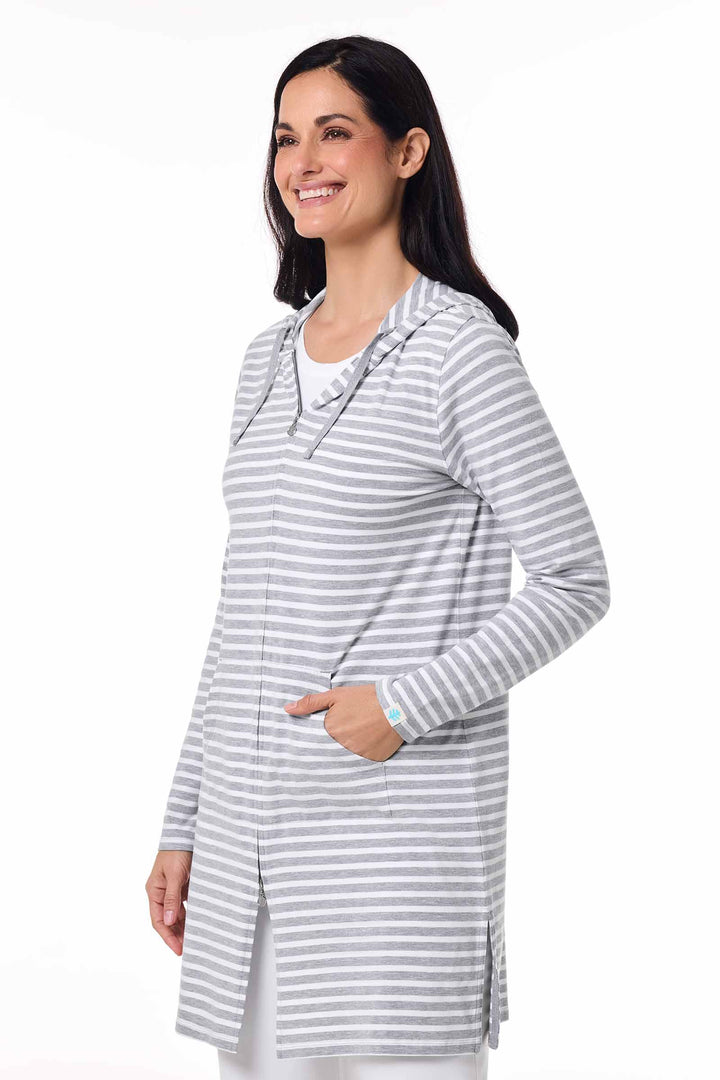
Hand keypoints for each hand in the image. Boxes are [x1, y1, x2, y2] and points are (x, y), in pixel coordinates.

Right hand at [146, 849, 191, 954]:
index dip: (167, 937)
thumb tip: (169, 922)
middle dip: (175, 935)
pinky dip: (189, 915)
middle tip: (188, 949)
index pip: (159, 920)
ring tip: (193, 940)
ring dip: (183, 927)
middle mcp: (161, 893)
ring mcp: (171, 890)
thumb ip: (172, 899)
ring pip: (176, 914)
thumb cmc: (177, 853)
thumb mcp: (175, 876)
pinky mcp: (182, 886)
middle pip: (167, 920)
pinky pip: (184, 905)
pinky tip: (197, 922)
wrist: (185, 835)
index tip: (177, 950)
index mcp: (154, 892)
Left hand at [284, 682, 403, 760]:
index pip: (324, 735)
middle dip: (344, 736)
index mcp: (331, 730)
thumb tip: (287, 709)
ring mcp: (359, 754)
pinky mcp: (374, 759)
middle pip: (337, 745)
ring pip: (351, 753)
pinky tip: (375, 737)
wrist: (399, 704)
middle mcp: (342, 745)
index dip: (333, 728)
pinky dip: (369, 750)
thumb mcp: (336, 695)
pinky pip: (367, 758)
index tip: (343, 723)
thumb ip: (310, 703)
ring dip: (356, 744)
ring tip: (367, 729)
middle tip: (358, 724)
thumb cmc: (365, 698)